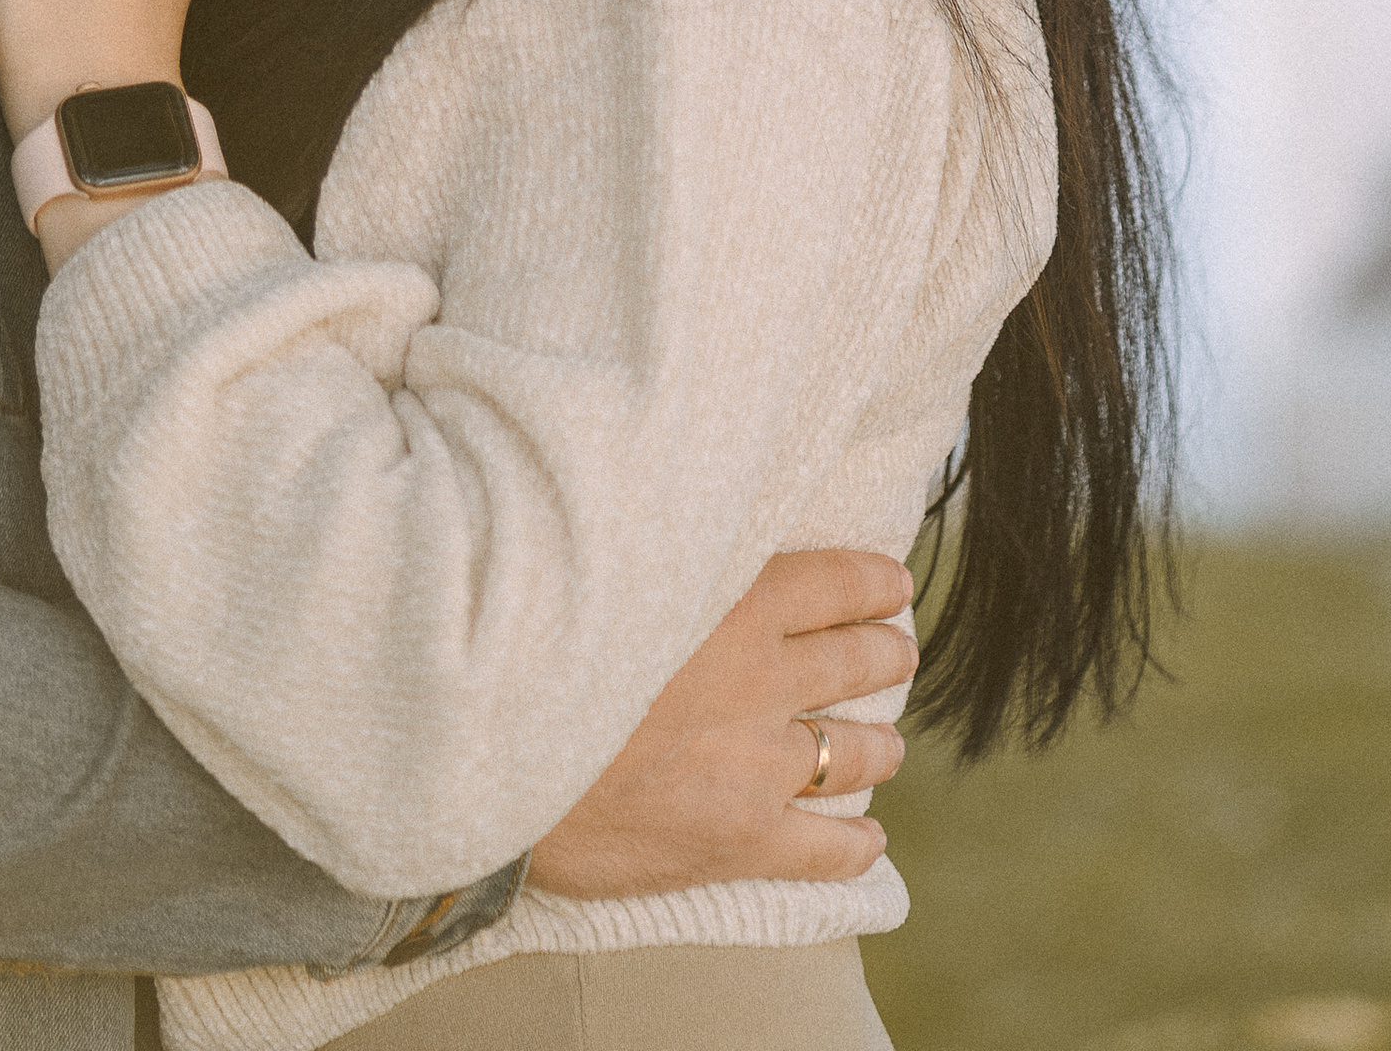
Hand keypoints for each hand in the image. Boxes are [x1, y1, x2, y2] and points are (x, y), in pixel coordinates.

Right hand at [524, 551, 919, 899]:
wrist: (493, 752)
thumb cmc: (536, 641)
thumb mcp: (611, 569)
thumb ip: (670, 560)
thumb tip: (695, 542)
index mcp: (735, 602)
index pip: (836, 583)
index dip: (875, 584)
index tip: (895, 585)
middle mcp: (761, 678)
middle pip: (856, 664)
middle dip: (885, 656)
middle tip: (898, 653)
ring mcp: (758, 763)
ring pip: (852, 753)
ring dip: (878, 747)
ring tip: (889, 744)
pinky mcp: (742, 839)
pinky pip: (826, 848)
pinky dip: (855, 845)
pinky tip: (866, 843)